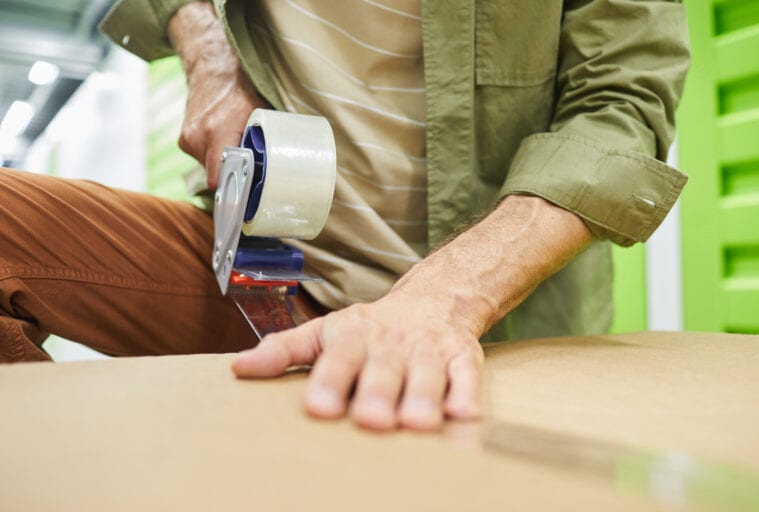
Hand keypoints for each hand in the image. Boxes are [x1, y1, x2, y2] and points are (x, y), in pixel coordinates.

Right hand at [168, 2, 269, 188]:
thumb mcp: (259, 116)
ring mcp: (188, 140)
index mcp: (218, 132)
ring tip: (235, 149)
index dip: (234, 193)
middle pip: (218, 176)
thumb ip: (262, 142)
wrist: (212, 70)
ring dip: (224, 164)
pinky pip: (203, 159)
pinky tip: (223, 143)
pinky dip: (214, 156)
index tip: (244, 204)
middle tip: (250, 171)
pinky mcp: (183, 141)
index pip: (220, 178)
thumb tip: (280, 169)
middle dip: (234, 175)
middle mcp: (198, 138)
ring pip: (210, 169)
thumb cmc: (240, 92)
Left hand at [231, 196, 592, 430]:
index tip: (318, 408)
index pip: (338, 358)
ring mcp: (428, 349)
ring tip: (416, 423)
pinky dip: (466, 393)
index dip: (330, 381)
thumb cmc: (370, 328)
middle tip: (370, 419)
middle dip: (379, 393)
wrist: (432, 300)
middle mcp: (391, 343)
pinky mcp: (462, 356)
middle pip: (384, 369)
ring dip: (422, 396)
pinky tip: (462, 414)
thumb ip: (284, 350)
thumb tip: (238, 369)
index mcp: (353, 337)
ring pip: (427, 373)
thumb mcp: (324, 332)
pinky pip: (467, 375)